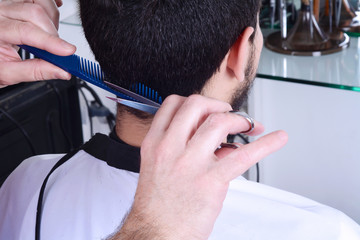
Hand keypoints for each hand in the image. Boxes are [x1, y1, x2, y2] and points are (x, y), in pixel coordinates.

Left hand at [0, 0, 75, 87]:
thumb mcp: (7, 73)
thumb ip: (35, 71)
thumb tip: (61, 71)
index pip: (26, 31)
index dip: (51, 42)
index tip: (68, 51)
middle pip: (35, 12)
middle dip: (53, 32)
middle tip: (56, 49)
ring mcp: (6, 3)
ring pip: (39, 1)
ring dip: (52, 20)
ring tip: (48, 36)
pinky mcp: (14, 1)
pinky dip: (50, 7)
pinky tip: (49, 19)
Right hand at [117, 95, 287, 239]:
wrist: (157, 234)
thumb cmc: (158, 206)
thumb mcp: (158, 168)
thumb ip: (182, 147)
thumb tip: (216, 141)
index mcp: (155, 143)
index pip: (173, 104)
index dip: (194, 102)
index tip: (207, 108)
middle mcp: (170, 148)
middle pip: (197, 105)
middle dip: (218, 105)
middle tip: (229, 113)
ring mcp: (190, 163)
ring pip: (219, 123)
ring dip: (240, 121)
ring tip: (249, 127)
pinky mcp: (211, 180)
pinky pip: (243, 155)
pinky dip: (265, 144)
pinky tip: (277, 138)